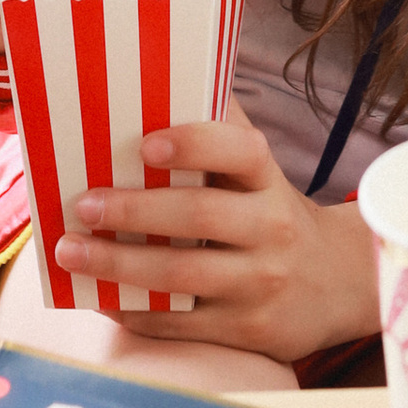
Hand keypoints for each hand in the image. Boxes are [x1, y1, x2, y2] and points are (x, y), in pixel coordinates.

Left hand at [54, 112, 380, 364]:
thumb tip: (154, 79)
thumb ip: (217, 126)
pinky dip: (133, 310)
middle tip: (83, 205)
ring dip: (119, 265)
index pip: (240, 151)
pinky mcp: (245, 329)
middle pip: (200, 215)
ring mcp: (259, 283)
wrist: (337, 283)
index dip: (194, 144)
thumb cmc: (269, 210)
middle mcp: (270, 228)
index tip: (145, 144)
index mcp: (268, 178)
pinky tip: (97, 294)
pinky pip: (179, 322)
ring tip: (70, 252)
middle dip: (134, 211)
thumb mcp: (258, 170)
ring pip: (182, 277)